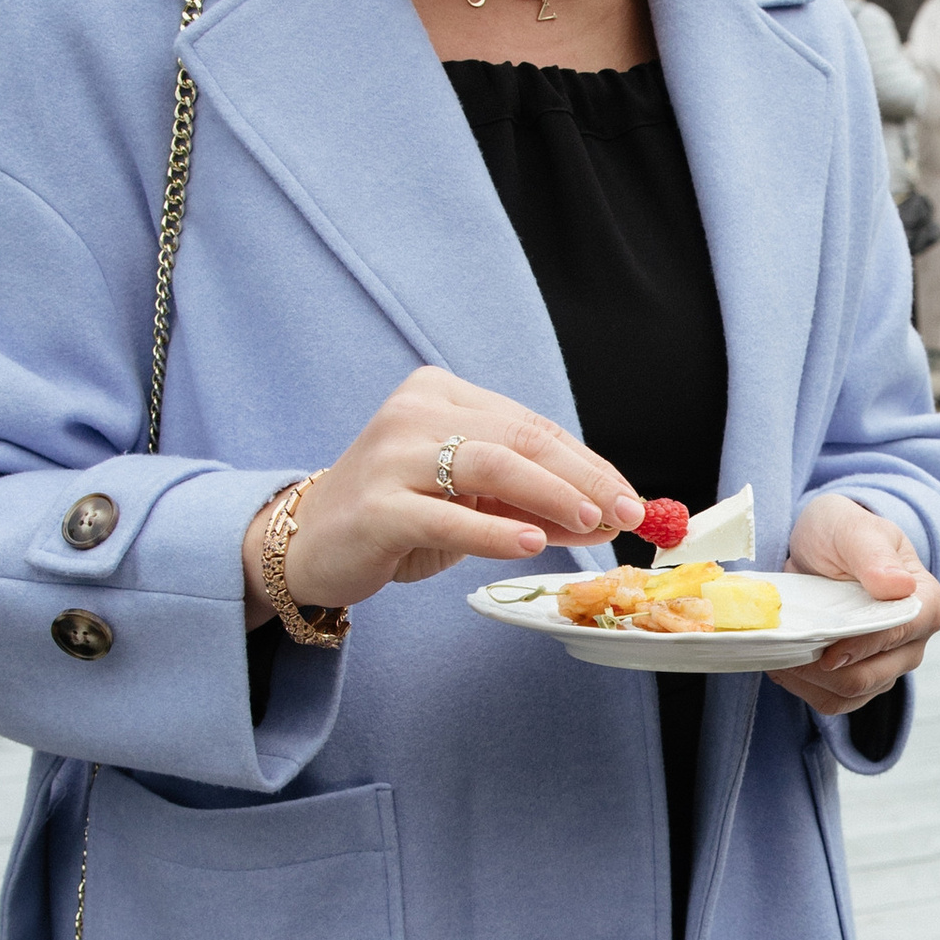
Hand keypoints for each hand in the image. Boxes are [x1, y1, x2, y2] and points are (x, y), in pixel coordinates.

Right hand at [241, 363, 644, 622]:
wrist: (309, 544)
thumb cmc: (397, 517)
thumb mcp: (471, 502)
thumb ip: (531, 502)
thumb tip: (606, 515)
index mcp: (440, 394)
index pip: (531, 425)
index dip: (588, 463)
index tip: (630, 497)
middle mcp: (414, 413)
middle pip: (517, 439)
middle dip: (582, 477)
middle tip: (627, 511)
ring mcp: (390, 457)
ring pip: (489, 467)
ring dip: (550, 496)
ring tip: (592, 522)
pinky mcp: (375, 507)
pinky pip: (446, 517)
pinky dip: (494, 532)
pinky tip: (532, 544)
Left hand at [770, 491, 939, 719]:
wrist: (821, 546)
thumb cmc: (842, 532)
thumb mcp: (854, 530)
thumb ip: (874, 556)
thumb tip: (899, 586)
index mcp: (925, 604)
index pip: (899, 635)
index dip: (862, 646)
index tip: (826, 650)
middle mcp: (913, 643)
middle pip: (871, 676)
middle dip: (824, 668)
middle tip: (788, 646)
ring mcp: (888, 666)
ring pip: (849, 694)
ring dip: (808, 680)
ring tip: (781, 653)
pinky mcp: (861, 682)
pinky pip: (833, 702)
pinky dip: (804, 689)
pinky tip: (786, 664)